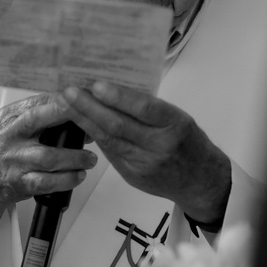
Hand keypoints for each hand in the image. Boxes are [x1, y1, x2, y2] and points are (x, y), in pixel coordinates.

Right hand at [0, 94, 97, 236]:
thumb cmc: (8, 148)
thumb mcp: (16, 125)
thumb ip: (43, 116)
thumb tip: (82, 115)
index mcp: (11, 117)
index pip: (38, 101)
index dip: (63, 100)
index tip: (86, 101)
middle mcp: (10, 135)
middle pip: (36, 119)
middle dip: (65, 115)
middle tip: (90, 120)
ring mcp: (14, 160)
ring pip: (47, 157)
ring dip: (75, 158)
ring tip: (90, 159)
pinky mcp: (19, 182)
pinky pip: (46, 182)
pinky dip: (66, 179)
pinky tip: (78, 176)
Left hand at [62, 81, 230, 225]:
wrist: (201, 182)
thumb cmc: (189, 143)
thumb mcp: (178, 119)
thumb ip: (149, 109)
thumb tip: (112, 91)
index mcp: (175, 125)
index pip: (145, 108)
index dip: (119, 97)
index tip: (97, 85)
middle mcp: (159, 145)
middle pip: (119, 126)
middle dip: (89, 107)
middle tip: (69, 91)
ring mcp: (144, 163)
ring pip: (108, 140)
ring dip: (84, 120)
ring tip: (66, 104)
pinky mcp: (131, 175)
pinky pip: (108, 152)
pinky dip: (93, 135)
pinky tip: (79, 122)